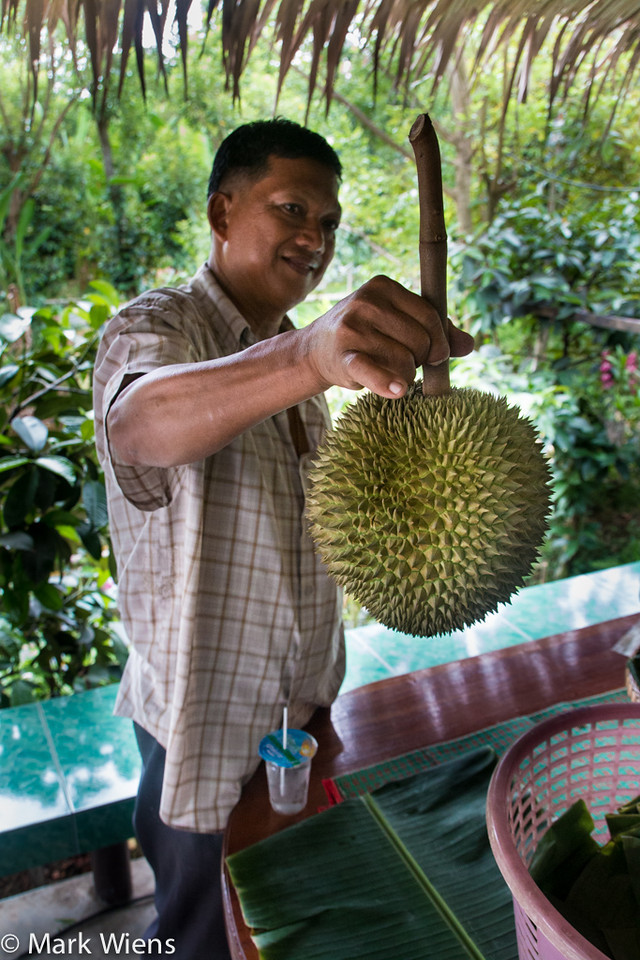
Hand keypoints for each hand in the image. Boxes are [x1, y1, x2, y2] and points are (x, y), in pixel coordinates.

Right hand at [303, 275, 473, 397]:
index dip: (439, 341)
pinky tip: (398, 391)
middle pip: (421, 340)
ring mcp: (352, 329)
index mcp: (384, 286)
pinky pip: (372, 371)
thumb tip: (469, 345)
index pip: (430, 317)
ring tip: (385, 368)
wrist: (317, 350)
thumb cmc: (367, 333)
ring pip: (405, 361)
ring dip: (405, 375)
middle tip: (401, 359)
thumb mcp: (397, 321)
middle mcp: (366, 302)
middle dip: (419, 358)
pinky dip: (387, 383)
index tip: (434, 354)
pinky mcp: (342, 356)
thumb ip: (435, 329)